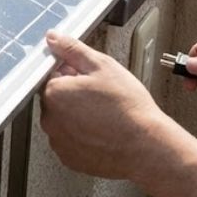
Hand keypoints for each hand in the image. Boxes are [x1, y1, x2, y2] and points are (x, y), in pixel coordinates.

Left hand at [39, 31, 175, 181]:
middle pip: (56, 99)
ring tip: (104, 115)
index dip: (72, 72)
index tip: (90, 78)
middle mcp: (50, 120)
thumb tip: (54, 38)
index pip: (51, 74)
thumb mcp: (103, 66)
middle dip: (74, 94)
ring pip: (63, 121)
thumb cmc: (128, 108)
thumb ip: (73, 49)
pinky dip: (82, 136)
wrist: (146, 146)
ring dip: (77, 116)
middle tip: (101, 96)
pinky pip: (70, 141)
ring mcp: (59, 142)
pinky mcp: (70, 159)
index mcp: (54, 93)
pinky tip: (102, 131)